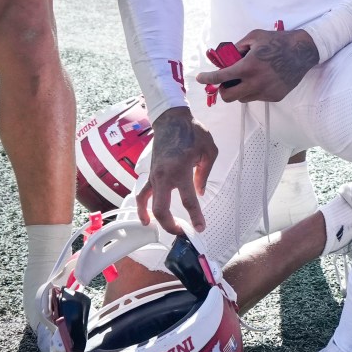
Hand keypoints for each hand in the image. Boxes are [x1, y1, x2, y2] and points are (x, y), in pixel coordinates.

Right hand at [135, 106, 214, 232]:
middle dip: (171, 225)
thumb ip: (204, 174)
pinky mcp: (149, 174)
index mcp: (180, 170)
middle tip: (183, 232)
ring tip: (167, 229)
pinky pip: (142, 194)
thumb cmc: (192, 132)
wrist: (171, 119)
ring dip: (157, 220)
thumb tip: (199, 193)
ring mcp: (154, 176)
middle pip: (162, 209)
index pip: (188, 201)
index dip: (195, 217)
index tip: (200, 228)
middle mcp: (164, 176)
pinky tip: (146, 219)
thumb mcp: (209, 150)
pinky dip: (142, 207)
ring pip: (149, 204)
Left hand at [192, 26, 318, 102]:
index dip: (207, 78)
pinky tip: (263, 78)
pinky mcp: (275, 97)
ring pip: (243, 98)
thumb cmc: (277, 41)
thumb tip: (224, 58)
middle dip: (223, 89)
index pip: (221, 78)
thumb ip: (236, 48)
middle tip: (227, 81)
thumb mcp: (254, 37)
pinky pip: (257, 97)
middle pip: (228, 97)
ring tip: (248, 77)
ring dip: (240, 90)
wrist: (302, 52)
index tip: (200, 78)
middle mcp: (255, 83)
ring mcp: (266, 92)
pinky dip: (254, 90)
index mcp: (248, 67)